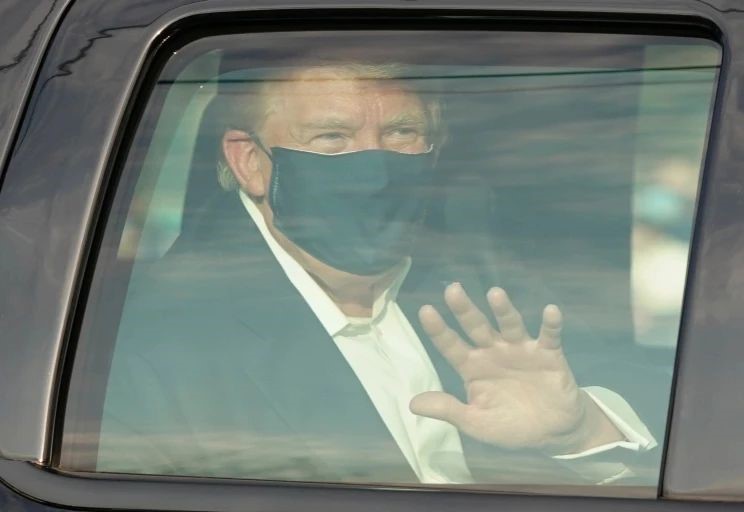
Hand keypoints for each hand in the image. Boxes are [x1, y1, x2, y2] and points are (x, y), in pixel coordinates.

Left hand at [410, 283, 623, 453]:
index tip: (425, 311)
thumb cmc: (509, 424)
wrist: (552, 432)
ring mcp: (521, 350)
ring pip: (510, 325)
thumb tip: (412, 404)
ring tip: (495, 294)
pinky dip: (551, 324)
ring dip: (503, 310)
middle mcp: (493, 352)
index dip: (438, 330)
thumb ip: (449, 410)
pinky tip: (550, 311)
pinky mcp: (549, 355)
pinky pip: (549, 336)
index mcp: (472, 366)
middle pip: (476, 327)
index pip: (451, 345)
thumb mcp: (475, 422)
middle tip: (452, 290)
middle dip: (464, 309)